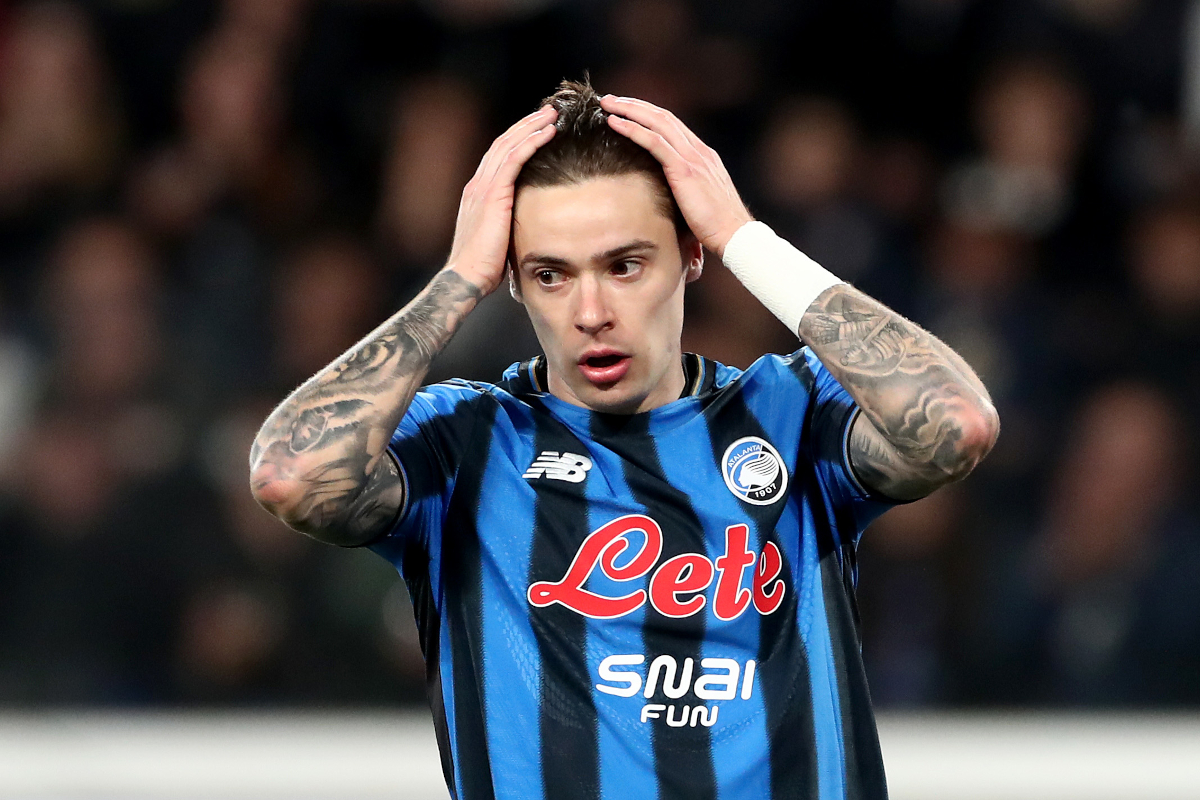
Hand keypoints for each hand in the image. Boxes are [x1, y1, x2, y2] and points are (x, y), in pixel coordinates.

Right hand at [445, 105, 556, 294]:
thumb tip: (526, 227)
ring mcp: (484, 187)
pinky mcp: (493, 195)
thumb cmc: (483, 267)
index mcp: (477, 193)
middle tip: (549, 111)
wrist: (466, 277)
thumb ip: (508, 225)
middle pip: (503, 143)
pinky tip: (548, 132)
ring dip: (532, 126)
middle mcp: (478, 184)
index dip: (517, 139)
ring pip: (509, 145)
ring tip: (553, 114)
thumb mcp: (497, 238)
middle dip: (526, 125)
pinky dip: (532, 142)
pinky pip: (514, 159)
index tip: (537, 129)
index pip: (498, 157)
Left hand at [599, 95, 751, 256]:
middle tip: (611, 100)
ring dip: (630, 110)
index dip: (649, 115)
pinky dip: (632, 129)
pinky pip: (654, 142)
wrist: (734, 235)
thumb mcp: (700, 202)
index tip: (628, 110)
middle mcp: (699, 151)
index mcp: (703, 156)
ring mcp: (693, 158)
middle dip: (636, 105)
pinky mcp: (685, 170)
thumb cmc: (716, 227)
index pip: (673, 126)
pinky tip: (615, 123)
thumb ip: (686, 191)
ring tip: (607, 104)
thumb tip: (668, 197)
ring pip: (657, 122)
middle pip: (663, 117)